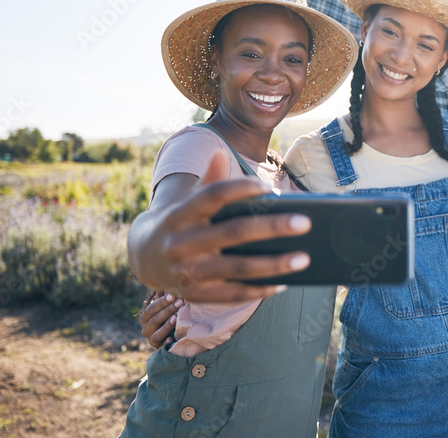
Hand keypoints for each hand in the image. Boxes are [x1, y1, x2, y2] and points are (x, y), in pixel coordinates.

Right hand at [129, 151, 311, 301]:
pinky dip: (259, 290)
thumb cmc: (178, 221)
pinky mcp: (196, 295)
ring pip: (238, 269)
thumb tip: (220, 152)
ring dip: (274, 265)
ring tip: (303, 258)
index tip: (268, 188)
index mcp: (181, 214)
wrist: (142, 257)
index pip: (213, 196)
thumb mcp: (187, 200)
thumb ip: (208, 180)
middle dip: (272, 228)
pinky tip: (284, 282)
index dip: (240, 189)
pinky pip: (233, 295)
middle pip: (233, 232)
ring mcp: (188, 272)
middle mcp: (182, 243)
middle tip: (305, 223)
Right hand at [139, 292, 181, 348]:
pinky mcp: (158, 348)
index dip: (161, 302)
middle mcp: (145, 329)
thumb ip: (165, 296)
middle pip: (154, 319)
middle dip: (167, 310)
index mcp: (145, 317)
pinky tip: (172, 339)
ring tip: (176, 318)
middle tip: (180, 302)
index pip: (151, 309)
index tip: (173, 295)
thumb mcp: (168, 306)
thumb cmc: (170, 316)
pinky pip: (161, 346)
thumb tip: (165, 281)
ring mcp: (151, 339)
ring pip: (156, 333)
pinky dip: (166, 342)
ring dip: (166, 325)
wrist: (174, 335)